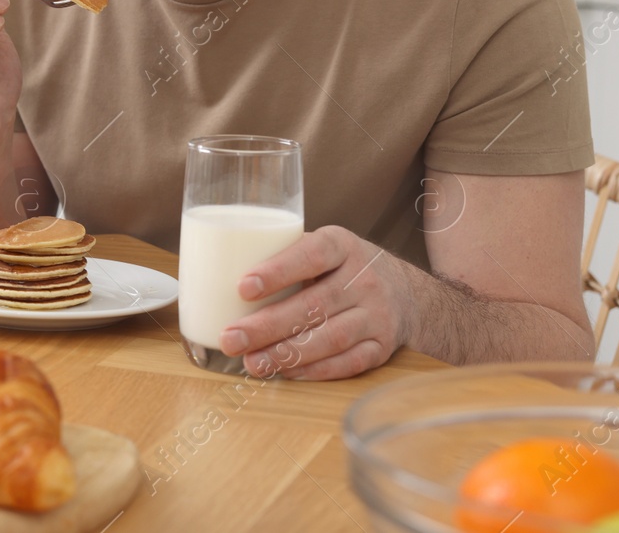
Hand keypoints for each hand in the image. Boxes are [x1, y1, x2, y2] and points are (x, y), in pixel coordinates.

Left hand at [218, 225, 411, 380]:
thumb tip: (213, 273)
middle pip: (314, 305)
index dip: (277, 271)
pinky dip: (315, 370)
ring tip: (251, 362)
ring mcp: (377, 315)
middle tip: (230, 339)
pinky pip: (348, 363)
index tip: (242, 288)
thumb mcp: (321, 247)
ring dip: (287, 354)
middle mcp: (364, 279)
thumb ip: (282, 256)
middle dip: (267, 326)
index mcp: (341, 245)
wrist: (406, 292)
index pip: (310, 255)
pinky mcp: (383, 346)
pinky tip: (286, 372)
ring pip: (330, 338)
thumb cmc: (341, 268)